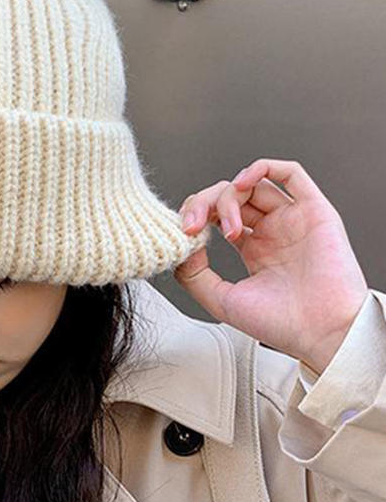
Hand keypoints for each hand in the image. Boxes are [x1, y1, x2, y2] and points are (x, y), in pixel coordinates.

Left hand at [173, 158, 369, 374]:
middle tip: (193, 225)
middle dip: (203, 204)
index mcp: (254, 249)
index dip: (196, 216)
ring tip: (226, 226)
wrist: (320, 333)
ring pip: (252, 186)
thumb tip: (182, 244)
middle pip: (230, 197)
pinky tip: (241, 184)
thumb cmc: (281, 324)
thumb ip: (193, 274)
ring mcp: (292, 220)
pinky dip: (261, 168)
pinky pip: (291, 174)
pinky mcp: (314, 211)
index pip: (217, 215)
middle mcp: (273, 231)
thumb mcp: (220, 300)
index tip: (184, 235)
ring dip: (228, 196)